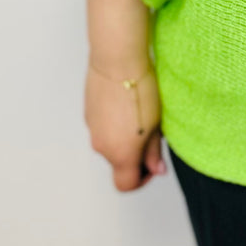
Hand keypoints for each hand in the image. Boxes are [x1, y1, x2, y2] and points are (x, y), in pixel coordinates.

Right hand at [84, 59, 167, 191]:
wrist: (117, 60)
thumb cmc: (140, 88)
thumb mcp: (156, 124)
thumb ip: (154, 152)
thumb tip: (157, 169)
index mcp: (120, 153)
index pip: (126, 185)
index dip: (142, 180)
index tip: (152, 165)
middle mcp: (102, 146)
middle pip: (118, 163)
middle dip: (135, 155)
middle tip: (151, 133)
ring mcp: (92, 129)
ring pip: (110, 144)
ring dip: (123, 138)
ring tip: (139, 114)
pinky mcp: (88, 114)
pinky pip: (102, 128)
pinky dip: (113, 124)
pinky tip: (126, 105)